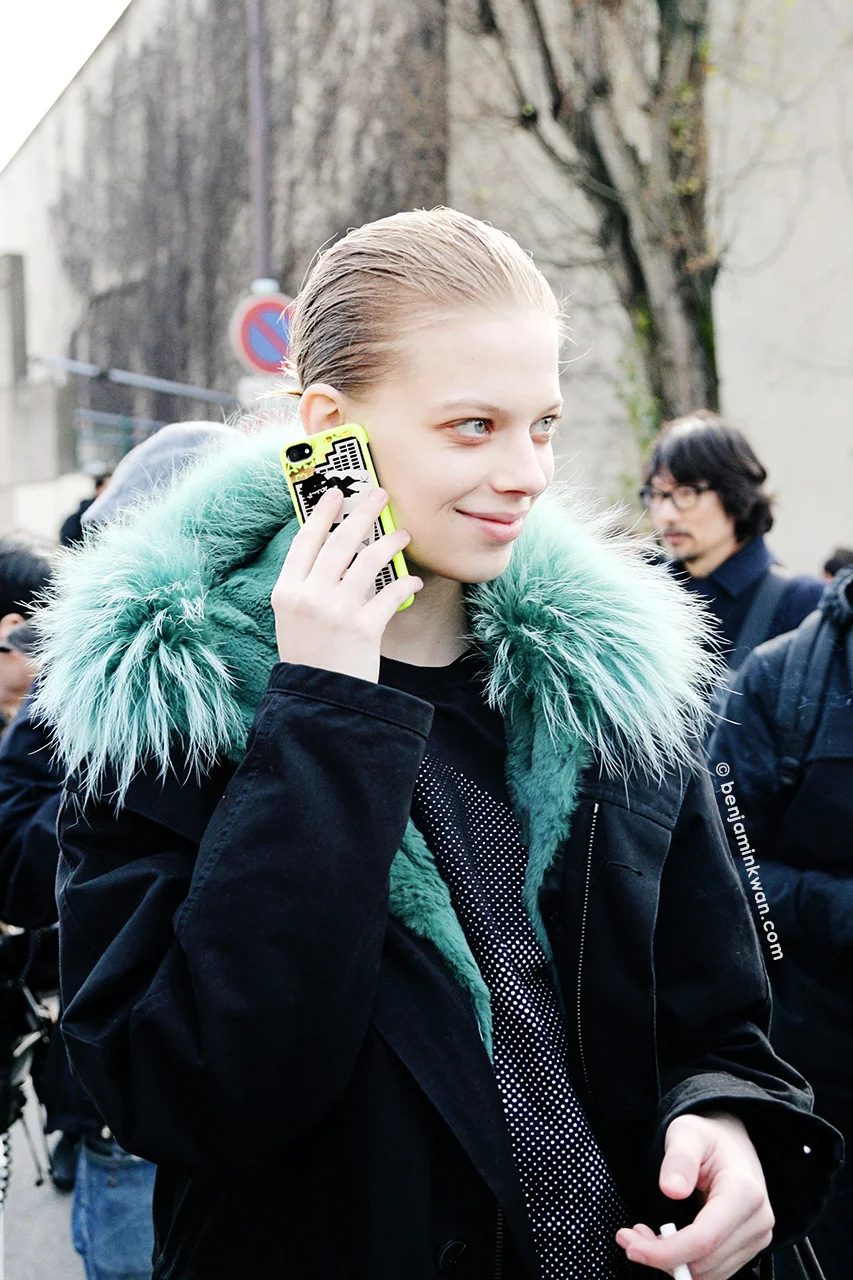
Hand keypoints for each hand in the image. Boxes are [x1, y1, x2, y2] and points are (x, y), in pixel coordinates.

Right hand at [271, 485, 421, 682]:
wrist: (318, 699)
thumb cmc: (309, 655)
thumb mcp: (293, 617)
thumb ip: (307, 585)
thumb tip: (336, 548)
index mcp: (287, 591)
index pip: (306, 540)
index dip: (322, 512)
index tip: (336, 492)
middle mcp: (309, 597)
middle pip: (340, 542)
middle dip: (363, 513)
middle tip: (379, 494)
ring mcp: (336, 611)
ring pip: (368, 561)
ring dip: (390, 543)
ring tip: (402, 534)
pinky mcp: (363, 628)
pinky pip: (391, 594)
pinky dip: (405, 585)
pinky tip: (413, 582)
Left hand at [615, 1112, 773, 1279]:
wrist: (731, 1141)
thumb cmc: (708, 1135)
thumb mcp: (686, 1132)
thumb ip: (679, 1158)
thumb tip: (671, 1189)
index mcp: (744, 1192)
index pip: (703, 1240)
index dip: (665, 1252)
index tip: (632, 1247)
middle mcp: (757, 1220)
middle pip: (704, 1262)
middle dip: (660, 1257)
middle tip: (629, 1236)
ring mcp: (756, 1237)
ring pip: (708, 1273)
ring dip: (671, 1263)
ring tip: (644, 1235)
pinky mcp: (747, 1247)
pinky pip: (713, 1270)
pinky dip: (684, 1263)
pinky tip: (664, 1242)